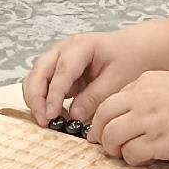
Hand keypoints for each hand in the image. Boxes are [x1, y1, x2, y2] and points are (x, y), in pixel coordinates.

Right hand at [22, 31, 152, 127]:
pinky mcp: (58, 71)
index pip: (61, 72)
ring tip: (49, 121)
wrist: (134, 49)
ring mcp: (58, 59)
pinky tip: (57, 115)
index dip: (54, 95)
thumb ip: (95, 97)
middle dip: (36, 98)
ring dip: (37, 100)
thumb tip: (74, 115)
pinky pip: (43, 85)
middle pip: (38, 72)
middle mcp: (63, 50)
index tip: (51, 115)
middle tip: (44, 121)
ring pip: (35, 78)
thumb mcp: (117, 80)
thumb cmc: (128, 59)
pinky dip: (44, 100)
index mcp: (80, 46)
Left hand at [88, 71, 168, 166]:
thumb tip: (125, 113)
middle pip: (103, 116)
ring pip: (111, 135)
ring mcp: (151, 120)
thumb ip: (147, 94)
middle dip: (99, 134)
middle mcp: (145, 98)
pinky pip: (131, 153)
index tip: (104, 130)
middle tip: (106, 145)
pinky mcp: (159, 142)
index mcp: (147, 82)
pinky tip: (145, 159)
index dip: (103, 119)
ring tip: (125, 153)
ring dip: (114, 149)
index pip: (110, 100)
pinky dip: (133, 159)